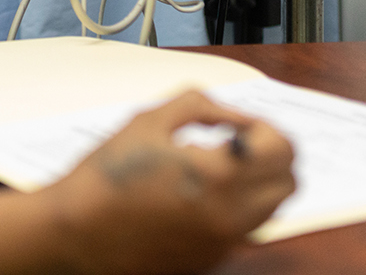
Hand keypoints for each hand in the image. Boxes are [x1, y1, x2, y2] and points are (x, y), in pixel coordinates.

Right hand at [43, 91, 295, 274]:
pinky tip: (197, 193)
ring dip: (258, 182)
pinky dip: (236, 206)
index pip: (281, 150)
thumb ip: (200, 107)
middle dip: (271, 156)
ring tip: (217, 167)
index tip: (240, 124)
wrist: (77, 232)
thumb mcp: (149, 121)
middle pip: (287, 182)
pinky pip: (244, 228)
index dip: (264, 129)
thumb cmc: (106, 178)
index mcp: (217, 176)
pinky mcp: (211, 258)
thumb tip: (233, 115)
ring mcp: (223, 242)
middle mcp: (230, 216)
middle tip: (239, 142)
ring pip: (271, 208)